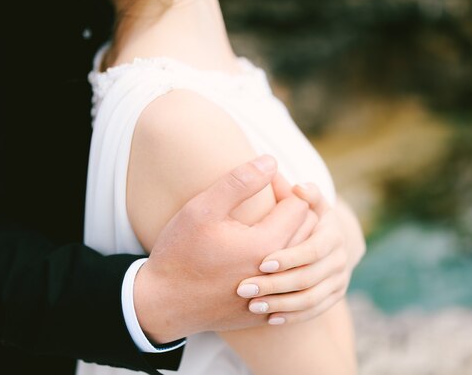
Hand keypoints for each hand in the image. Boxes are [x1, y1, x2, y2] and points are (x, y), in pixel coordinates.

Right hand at [133, 155, 316, 343]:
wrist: (162, 305)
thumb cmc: (180, 253)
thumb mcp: (203, 209)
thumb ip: (239, 182)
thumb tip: (271, 161)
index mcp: (267, 244)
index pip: (300, 205)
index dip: (285, 188)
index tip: (264, 183)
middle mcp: (278, 272)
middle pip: (308, 230)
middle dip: (292, 209)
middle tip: (267, 199)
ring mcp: (274, 294)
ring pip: (301, 256)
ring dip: (291, 234)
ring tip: (266, 221)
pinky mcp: (266, 310)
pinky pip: (289, 280)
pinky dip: (284, 262)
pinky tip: (260, 252)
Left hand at [236, 180, 364, 324]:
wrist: (321, 238)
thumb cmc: (301, 214)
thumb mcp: (302, 201)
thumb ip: (298, 193)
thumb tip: (297, 187)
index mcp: (333, 234)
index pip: (313, 250)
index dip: (289, 257)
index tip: (262, 263)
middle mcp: (340, 258)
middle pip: (309, 278)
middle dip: (275, 285)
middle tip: (244, 289)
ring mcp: (339, 279)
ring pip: (311, 298)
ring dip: (281, 304)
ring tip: (252, 305)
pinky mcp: (335, 296)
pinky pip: (314, 311)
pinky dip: (293, 317)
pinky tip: (269, 319)